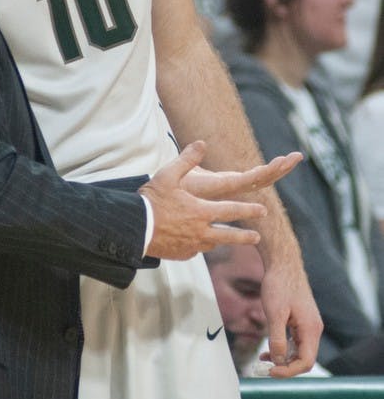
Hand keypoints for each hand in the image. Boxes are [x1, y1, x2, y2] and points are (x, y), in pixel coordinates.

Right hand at [139, 140, 278, 259]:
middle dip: (245, 236)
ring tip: (227, 241)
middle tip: (258, 237)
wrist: (135, 229)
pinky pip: (195, 250)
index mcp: (201, 210)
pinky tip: (196, 243)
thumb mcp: (168, 175)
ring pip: (213, 244)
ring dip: (223, 242)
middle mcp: (201, 230)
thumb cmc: (152, 201)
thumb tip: (202, 143)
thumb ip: (186, 159)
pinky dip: (199, 246)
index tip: (263, 211)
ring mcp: (192, 245)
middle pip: (229, 235)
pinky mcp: (182, 254)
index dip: (248, 210)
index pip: (231, 210)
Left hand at [258, 259, 322, 377]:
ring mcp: (308, 325)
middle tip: (264, 369)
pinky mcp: (301, 321)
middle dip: (285, 367)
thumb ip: (277, 339)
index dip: (289, 371)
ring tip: (263, 360)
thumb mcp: (275, 313)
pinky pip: (295, 342)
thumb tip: (278, 361)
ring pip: (299, 351)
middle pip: (304, 359)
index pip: (306, 362)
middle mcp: (313, 329)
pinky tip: (268, 351)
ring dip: (283, 359)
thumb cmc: (279, 285)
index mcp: (311, 329)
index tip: (271, 372)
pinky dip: (283, 348)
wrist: (283, 264)